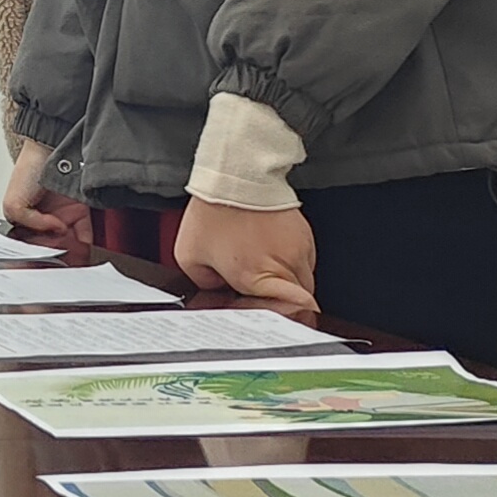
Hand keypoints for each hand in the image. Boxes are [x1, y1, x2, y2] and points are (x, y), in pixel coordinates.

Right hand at [3, 137, 89, 242]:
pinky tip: (82, 247)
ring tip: (70, 252)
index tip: (41, 251)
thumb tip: (55, 230)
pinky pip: (84, 233)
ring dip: (69, 250)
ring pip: (67, 242)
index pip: (28, 243)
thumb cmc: (28, 169)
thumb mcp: (13, 203)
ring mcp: (62, 216)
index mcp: (23, 219)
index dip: (35, 250)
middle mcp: (43, 219)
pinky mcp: (80, 211)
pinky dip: (84, 242)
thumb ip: (30, 223)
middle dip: (53, 251)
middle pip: (49, 245)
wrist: (50, 148)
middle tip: (57, 251)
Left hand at [173, 195, 317, 316]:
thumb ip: (204, 282)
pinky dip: (293, 265)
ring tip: (265, 271)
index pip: (293, 309)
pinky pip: (307, 262)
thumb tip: (217, 290)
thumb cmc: (213, 211)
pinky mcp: (305, 235)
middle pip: (300, 301)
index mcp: (255, 275)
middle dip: (284, 305)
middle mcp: (283, 264)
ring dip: (290, 285)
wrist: (237, 175)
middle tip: (262, 296)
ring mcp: (298, 249)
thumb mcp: (189, 255)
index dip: (287, 319)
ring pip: (305, 283)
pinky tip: (272, 255)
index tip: (277, 320)